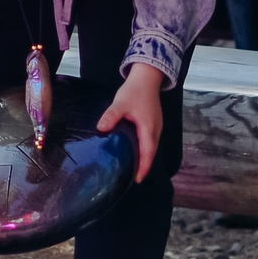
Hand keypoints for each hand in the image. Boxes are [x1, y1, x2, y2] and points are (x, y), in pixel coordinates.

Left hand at [95, 63, 167, 181]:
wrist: (147, 78)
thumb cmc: (135, 91)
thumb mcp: (120, 103)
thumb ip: (111, 116)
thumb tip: (101, 128)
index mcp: (149, 128)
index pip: (148, 153)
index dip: (143, 168)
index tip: (137, 180)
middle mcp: (156, 130)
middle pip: (151, 153)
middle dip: (143, 166)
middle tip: (132, 178)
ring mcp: (156, 127)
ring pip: (151, 147)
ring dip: (144, 158)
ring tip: (132, 169)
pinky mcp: (153, 123)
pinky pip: (150, 141)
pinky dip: (144, 149)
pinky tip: (134, 151)